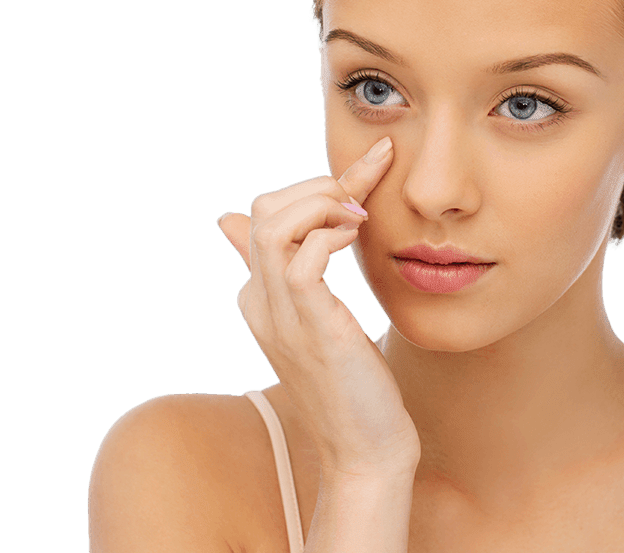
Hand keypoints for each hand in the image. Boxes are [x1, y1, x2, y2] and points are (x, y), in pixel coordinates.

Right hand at [216, 136, 420, 476]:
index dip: (311, 186)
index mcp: (258, 297)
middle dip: (316, 186)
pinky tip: (358, 242)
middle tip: (361, 196)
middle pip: (262, 210)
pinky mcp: (314, 329)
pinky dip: (331, 236)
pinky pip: (303, 260)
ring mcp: (281, 317)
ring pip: (274, 226)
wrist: (365, 452)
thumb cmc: (352, 384)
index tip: (367, 171)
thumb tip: (256, 231)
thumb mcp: (317, 321)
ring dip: (323, 205)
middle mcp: (260, 303)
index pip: (261, 215)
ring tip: (359, 217)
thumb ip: (294, 276)